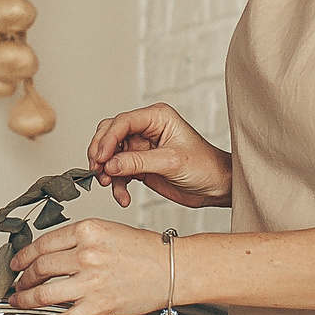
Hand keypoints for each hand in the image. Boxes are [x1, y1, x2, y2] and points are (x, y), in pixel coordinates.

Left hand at [9, 217, 171, 314]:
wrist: (173, 268)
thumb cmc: (146, 250)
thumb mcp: (108, 231)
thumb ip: (79, 241)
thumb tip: (51, 254)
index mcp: (87, 231)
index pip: (43, 243)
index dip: (24, 255)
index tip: (16, 263)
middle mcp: (86, 254)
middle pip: (39, 267)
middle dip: (23, 279)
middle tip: (17, 285)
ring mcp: (91, 282)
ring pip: (44, 293)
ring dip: (25, 300)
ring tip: (18, 303)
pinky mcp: (99, 306)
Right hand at [86, 104, 231, 209]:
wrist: (216, 187)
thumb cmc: (204, 166)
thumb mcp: (171, 162)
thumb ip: (138, 162)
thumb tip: (110, 164)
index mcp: (156, 117)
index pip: (122, 122)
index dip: (107, 139)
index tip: (101, 158)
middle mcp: (146, 129)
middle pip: (110, 134)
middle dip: (101, 153)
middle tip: (98, 170)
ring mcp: (141, 148)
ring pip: (111, 155)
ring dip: (107, 171)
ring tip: (108, 185)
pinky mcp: (140, 165)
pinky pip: (119, 172)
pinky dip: (117, 185)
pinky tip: (123, 196)